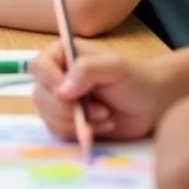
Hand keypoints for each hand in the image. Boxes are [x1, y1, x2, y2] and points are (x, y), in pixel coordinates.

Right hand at [31, 41, 160, 141]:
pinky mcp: (65, 122)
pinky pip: (58, 132)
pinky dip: (79, 133)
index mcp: (61, 55)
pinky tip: (101, 127)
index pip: (39, 66)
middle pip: (41, 95)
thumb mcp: (116, 67)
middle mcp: (55, 76)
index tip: (73, 95)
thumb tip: (62, 90)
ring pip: (48, 116)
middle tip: (101, 110)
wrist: (150, 106)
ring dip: (77, 122)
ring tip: (105, 116)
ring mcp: (58, 101)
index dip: (51, 82)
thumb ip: (88, 69)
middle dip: (70, 109)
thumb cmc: (134, 80)